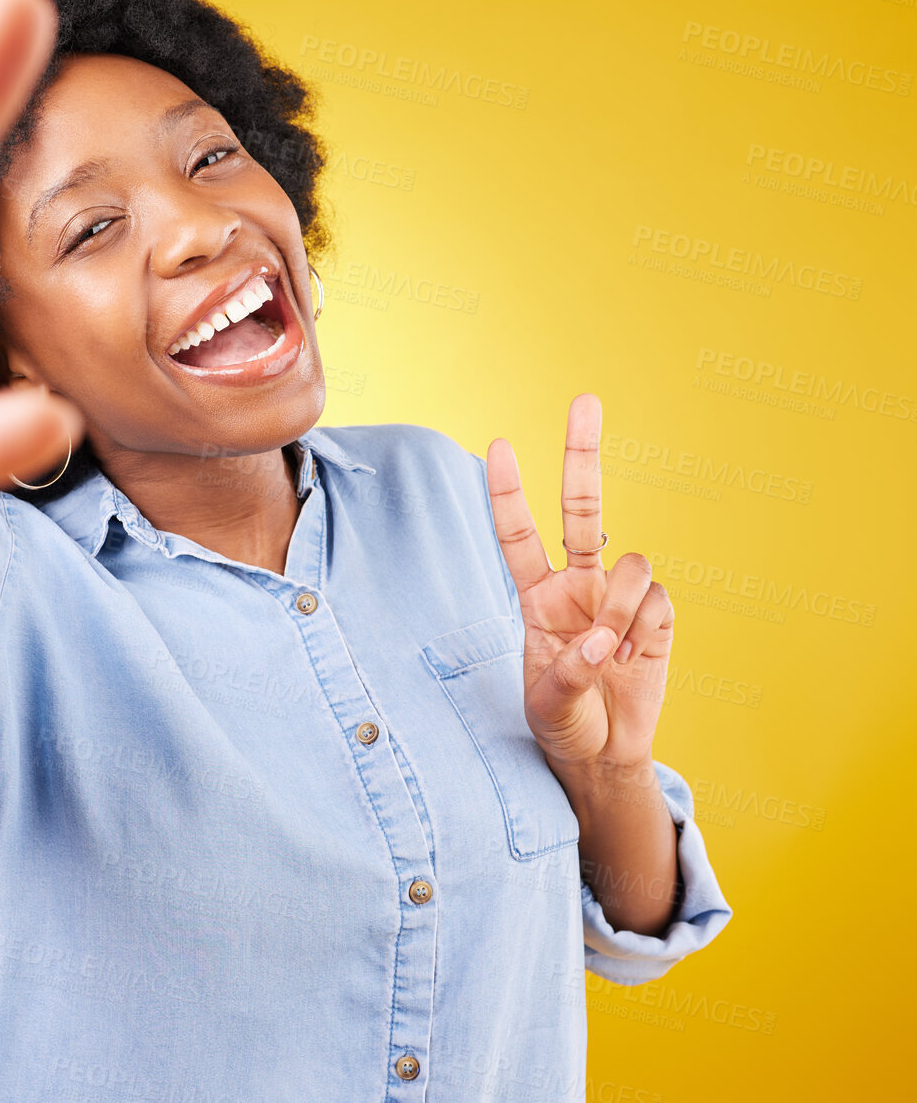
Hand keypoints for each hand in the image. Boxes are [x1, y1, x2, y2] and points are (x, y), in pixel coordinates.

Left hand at [486, 394, 673, 773]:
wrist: (603, 754)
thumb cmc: (563, 723)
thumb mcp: (547, 703)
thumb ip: (569, 670)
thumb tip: (602, 637)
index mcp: (535, 596)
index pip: (517, 533)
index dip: (507, 491)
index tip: (497, 444)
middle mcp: (576, 583)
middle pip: (581, 507)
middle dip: (582, 454)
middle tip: (585, 399)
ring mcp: (616, 596)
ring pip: (629, 562)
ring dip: (619, 608)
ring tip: (610, 653)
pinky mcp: (656, 615)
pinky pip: (655, 599)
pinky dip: (643, 628)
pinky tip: (633, 657)